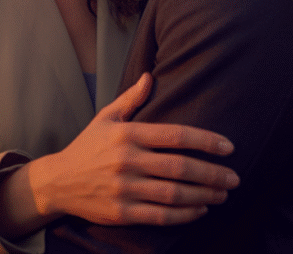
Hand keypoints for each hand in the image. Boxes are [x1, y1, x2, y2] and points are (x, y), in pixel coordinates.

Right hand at [31, 73, 239, 226]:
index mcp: (126, 134)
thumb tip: (150, 76)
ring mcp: (124, 188)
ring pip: (175, 194)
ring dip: (205, 195)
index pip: (175, 135)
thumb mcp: (105, 118)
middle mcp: (127, 160)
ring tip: (223, 194)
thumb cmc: (87, 147)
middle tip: (234, 177)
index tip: (228, 146)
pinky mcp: (122, 212)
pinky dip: (186, 214)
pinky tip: (200, 209)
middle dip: (213, 173)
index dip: (206, 141)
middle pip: (181, 167)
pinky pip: (162, 216)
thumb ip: (131, 99)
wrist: (58, 182)